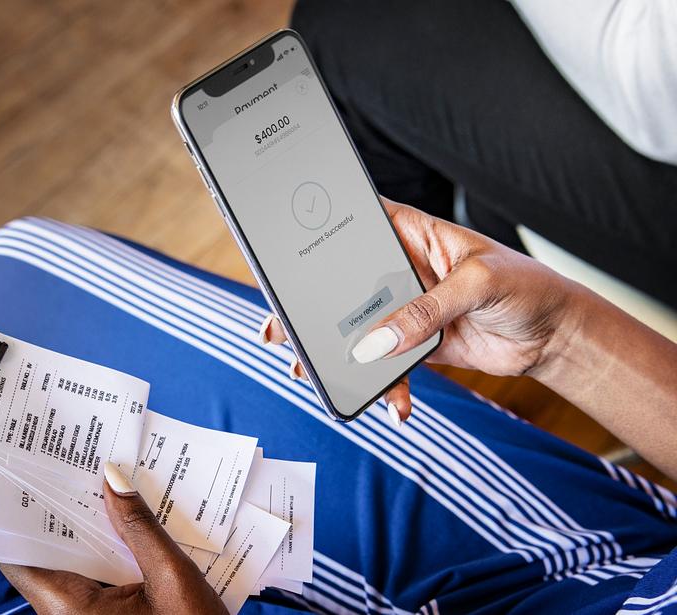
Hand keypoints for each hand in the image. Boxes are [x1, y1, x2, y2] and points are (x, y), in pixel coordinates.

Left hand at [0, 464, 227, 614]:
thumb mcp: (172, 576)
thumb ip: (140, 527)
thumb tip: (113, 480)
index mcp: (71, 611)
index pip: (21, 558)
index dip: (19, 517)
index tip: (28, 478)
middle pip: (50, 556)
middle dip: (67, 513)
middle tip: (79, 470)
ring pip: (73, 567)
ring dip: (91, 533)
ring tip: (107, 489)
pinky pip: (93, 582)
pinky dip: (106, 554)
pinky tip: (127, 527)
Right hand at [260, 198, 576, 424]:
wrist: (555, 336)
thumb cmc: (526, 287)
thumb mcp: (477, 284)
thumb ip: (426, 310)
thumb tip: (376, 343)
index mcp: (411, 235)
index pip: (355, 224)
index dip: (317, 233)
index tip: (283, 255)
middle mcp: (401, 269)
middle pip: (342, 284)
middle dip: (309, 309)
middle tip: (278, 330)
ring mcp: (405, 309)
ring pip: (357, 329)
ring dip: (334, 353)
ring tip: (307, 372)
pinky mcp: (415, 345)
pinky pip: (387, 366)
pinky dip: (385, 386)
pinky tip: (393, 404)